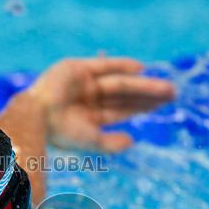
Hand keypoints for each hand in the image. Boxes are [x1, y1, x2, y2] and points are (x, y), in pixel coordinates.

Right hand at [24, 52, 175, 151]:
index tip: (163, 105)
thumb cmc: (60, 133)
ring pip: (118, 82)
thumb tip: (133, 140)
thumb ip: (110, 143)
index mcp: (88, 118)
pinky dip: (121, 65)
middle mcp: (86, 100)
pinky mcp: (76, 68)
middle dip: (147, 94)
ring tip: (166, 86)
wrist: (35, 116)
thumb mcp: (89, 142)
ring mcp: (81, 83)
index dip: (141, 107)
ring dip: (142, 83)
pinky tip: (142, 68)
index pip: (120, 111)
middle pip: (124, 95)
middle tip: (173, 93)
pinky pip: (104, 66)